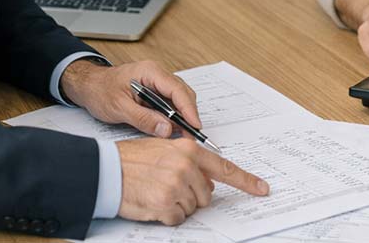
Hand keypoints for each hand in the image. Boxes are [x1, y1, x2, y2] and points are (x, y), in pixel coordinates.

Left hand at [61, 59, 198, 137]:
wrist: (88, 86)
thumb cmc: (99, 91)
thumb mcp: (119, 107)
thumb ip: (143, 118)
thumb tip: (166, 129)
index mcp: (150, 72)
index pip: (177, 90)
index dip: (189, 109)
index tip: (195, 126)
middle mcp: (157, 75)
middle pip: (183, 94)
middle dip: (188, 114)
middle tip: (190, 135)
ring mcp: (157, 83)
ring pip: (178, 99)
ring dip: (181, 116)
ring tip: (182, 135)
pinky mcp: (154, 92)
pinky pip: (170, 103)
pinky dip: (173, 116)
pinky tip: (171, 128)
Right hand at [116, 137, 268, 224]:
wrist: (105, 170)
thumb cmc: (132, 159)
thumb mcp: (165, 149)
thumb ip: (190, 162)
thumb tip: (207, 181)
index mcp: (189, 151)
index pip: (225, 168)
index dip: (246, 181)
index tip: (262, 189)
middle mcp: (186, 167)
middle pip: (206, 195)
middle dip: (191, 196)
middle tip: (167, 186)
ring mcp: (176, 186)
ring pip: (191, 208)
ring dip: (176, 206)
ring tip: (156, 191)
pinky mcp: (165, 204)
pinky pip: (177, 219)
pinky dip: (166, 216)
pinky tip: (152, 203)